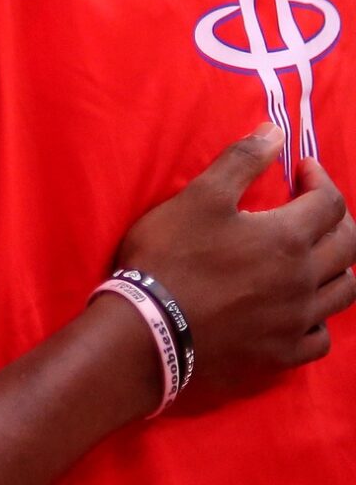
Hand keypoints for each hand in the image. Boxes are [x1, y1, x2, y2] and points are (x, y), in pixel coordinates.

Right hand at [110, 128, 355, 401]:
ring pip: (344, 291)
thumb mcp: (199, 198)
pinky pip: (321, 337)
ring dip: (338, 266)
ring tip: (316, 257)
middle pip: (348, 245)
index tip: (300, 170)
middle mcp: (304, 279)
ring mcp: (297, 320)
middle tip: (314, 207)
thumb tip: (276, 131)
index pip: (330, 202)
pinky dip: (319, 318)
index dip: (319, 179)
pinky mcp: (282, 352)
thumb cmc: (170, 256)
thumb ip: (241, 162)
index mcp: (288, 238)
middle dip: (339, 218)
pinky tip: (303, 311)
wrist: (149, 329)